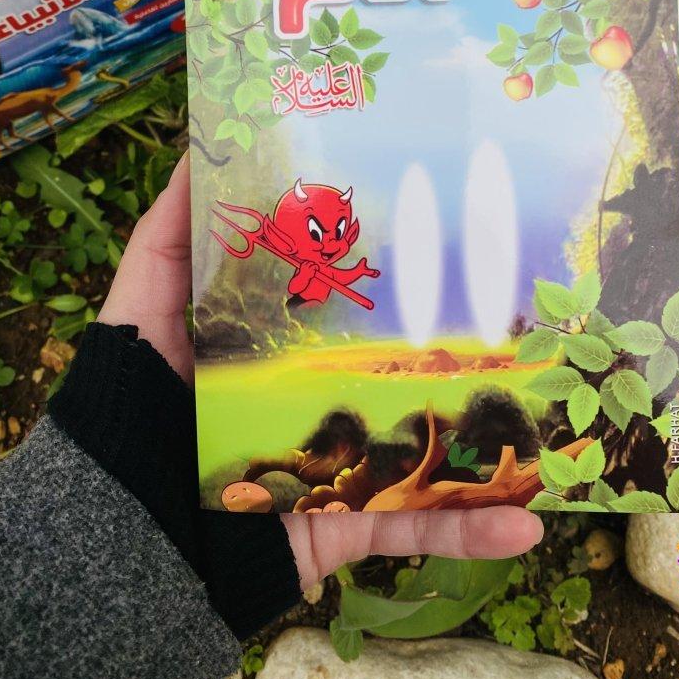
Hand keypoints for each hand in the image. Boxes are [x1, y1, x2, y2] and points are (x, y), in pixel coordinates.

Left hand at [99, 154, 544, 588]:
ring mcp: (341, 466)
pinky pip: (413, 529)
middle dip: (469, 354)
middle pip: (406, 370)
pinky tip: (528, 524)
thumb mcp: (146, 303)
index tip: (452, 229)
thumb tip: (209, 145)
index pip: (356, 303)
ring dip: (499, 450)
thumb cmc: (128, 405)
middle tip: (534, 319)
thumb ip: (175, 232)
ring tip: (562, 430)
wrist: (116, 533)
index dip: (402, 271)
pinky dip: (468, 532)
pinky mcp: (345, 525)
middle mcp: (323, 401)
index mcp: (286, 347)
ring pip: (433, 452)